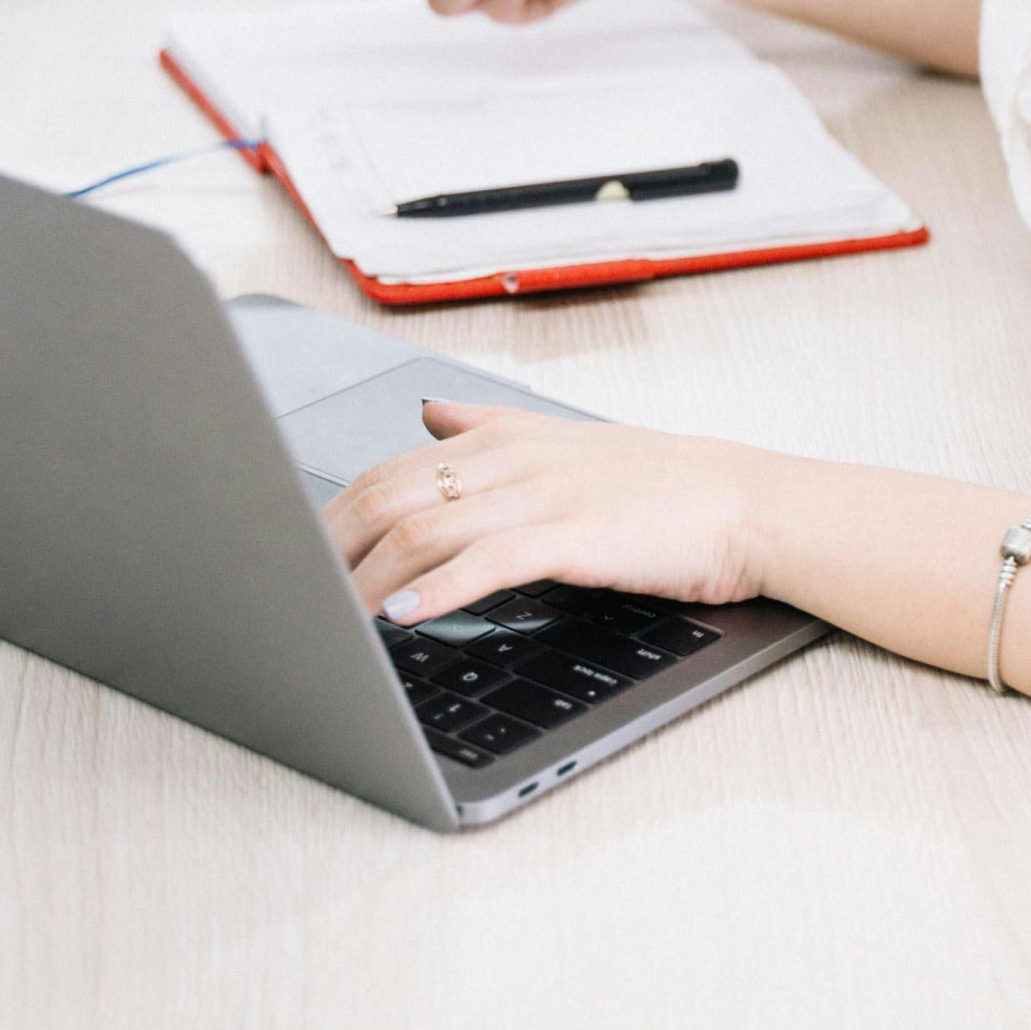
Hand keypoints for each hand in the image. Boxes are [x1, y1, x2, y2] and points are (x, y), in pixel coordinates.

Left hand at [323, 398, 773, 623]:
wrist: (741, 501)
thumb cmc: (658, 484)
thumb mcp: (563, 441)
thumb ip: (487, 426)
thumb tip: (427, 412)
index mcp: (504, 435)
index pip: (390, 467)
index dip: (332, 513)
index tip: (293, 556)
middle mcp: (514, 457)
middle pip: (390, 493)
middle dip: (328, 545)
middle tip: (288, 591)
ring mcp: (542, 495)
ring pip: (425, 527)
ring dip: (364, 579)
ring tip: (328, 617)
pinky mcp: (574, 537)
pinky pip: (488, 560)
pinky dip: (436, 589)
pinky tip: (402, 616)